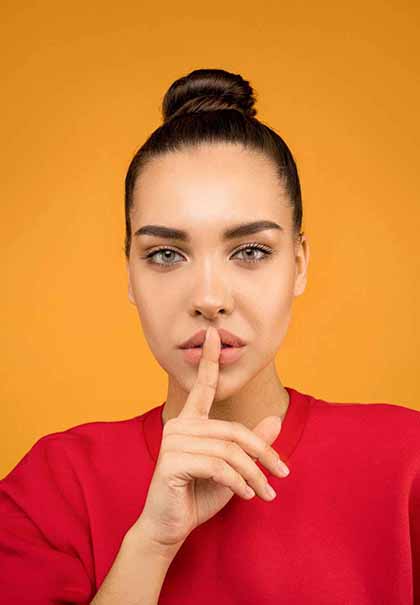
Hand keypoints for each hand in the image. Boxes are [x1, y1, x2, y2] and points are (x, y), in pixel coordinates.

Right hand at [132, 326, 289, 548]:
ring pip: (229, 450)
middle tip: (282, 474)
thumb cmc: (199, 494)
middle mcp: (179, 426)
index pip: (203, 386)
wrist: (171, 527)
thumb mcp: (233, 469)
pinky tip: (247, 495)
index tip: (215, 334)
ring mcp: (173, 442)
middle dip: (263, 453)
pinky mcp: (171, 461)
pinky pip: (217, 466)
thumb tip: (275, 420)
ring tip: (266, 493)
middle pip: (233, 431)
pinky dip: (238, 482)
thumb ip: (251, 445)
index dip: (211, 360)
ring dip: (254, 474)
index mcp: (190, 422)